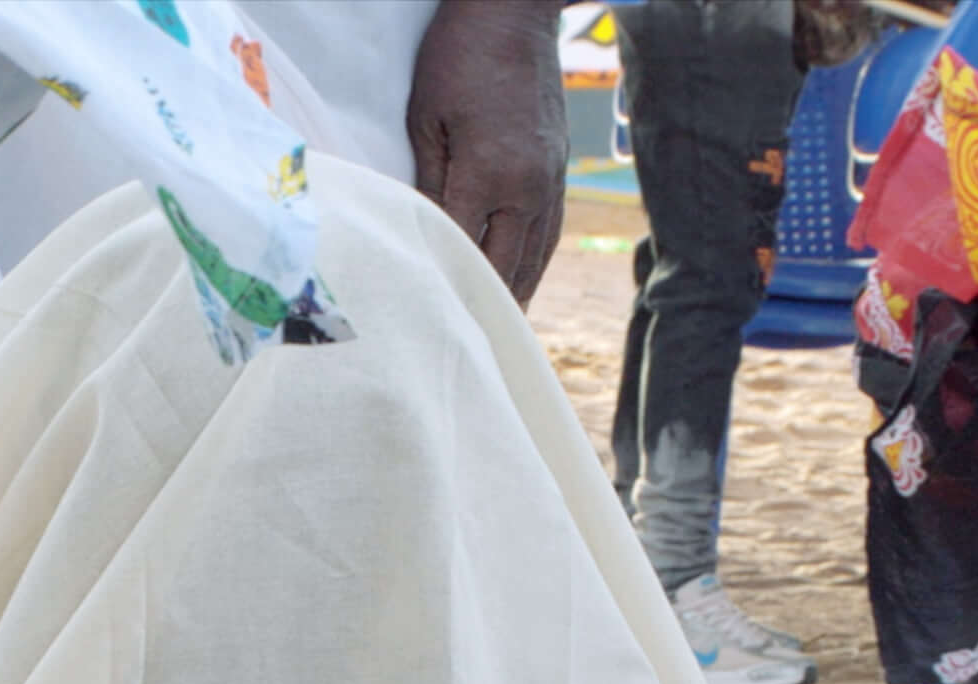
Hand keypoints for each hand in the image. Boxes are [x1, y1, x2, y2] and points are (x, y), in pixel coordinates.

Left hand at [407, 0, 569, 305]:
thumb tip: (418, 239)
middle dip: (482, 311)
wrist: (515, 13)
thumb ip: (425, 185)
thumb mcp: (425, 119)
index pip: (460, 253)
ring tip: (492, 335)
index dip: (442, 292)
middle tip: (461, 355)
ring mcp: (550, 181)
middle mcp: (528, 188)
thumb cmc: (458, 58)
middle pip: (503, 270)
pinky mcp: (559, 172)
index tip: (424, 326)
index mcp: (490, 176)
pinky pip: (547, 235)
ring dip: (513, 298)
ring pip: (533, 259)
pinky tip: (517, 285)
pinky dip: (531, 266)